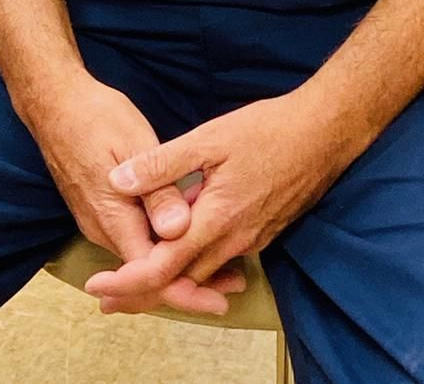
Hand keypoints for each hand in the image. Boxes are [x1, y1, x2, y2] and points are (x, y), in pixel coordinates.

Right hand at [27, 72, 246, 315]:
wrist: (56, 106)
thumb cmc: (97, 119)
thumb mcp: (133, 145)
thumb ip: (156, 191)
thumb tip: (177, 231)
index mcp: (115, 220)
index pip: (152, 274)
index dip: (188, 290)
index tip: (221, 298)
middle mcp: (105, 232)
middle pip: (150, 275)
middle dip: (192, 284)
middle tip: (235, 283)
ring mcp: (102, 224)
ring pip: (143, 261)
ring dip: (181, 267)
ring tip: (224, 266)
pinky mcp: (103, 212)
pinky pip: (136, 244)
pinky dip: (165, 250)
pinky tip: (191, 238)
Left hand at [83, 86, 359, 314]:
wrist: (326, 132)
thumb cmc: (270, 130)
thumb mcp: (211, 138)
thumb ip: (163, 163)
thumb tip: (118, 181)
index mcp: (214, 221)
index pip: (161, 270)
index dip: (126, 283)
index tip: (96, 286)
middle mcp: (233, 241)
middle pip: (179, 283)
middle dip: (141, 292)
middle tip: (107, 294)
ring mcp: (252, 240)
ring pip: (203, 274)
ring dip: (169, 280)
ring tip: (139, 277)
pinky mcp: (265, 232)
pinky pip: (223, 260)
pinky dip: (197, 265)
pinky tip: (187, 250)